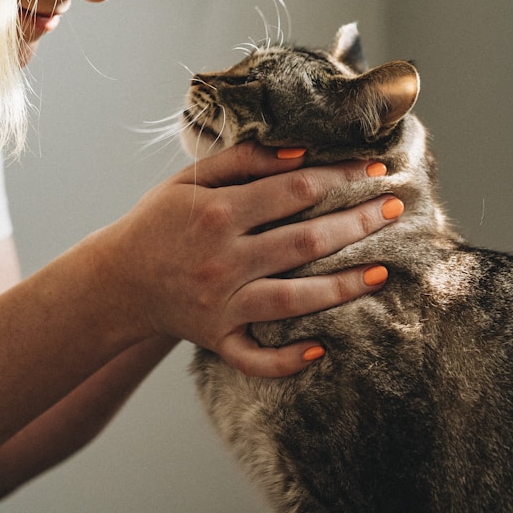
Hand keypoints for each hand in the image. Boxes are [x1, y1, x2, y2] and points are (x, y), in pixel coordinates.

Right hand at [96, 143, 399, 376]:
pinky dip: (286, 360)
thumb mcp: (190, 181)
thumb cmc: (158, 222)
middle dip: (357, 223)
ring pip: (293, 300)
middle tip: (396, 209)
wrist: (116, 280)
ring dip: (341, 287)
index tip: (375, 168)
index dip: (340, 176)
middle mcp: (224, 260)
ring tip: (382, 272)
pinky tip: (320, 349)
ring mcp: (222, 304)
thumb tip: (300, 152)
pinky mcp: (217, 338)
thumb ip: (243, 161)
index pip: (295, 190)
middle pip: (305, 241)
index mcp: (219, 213)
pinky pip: (255, 357)